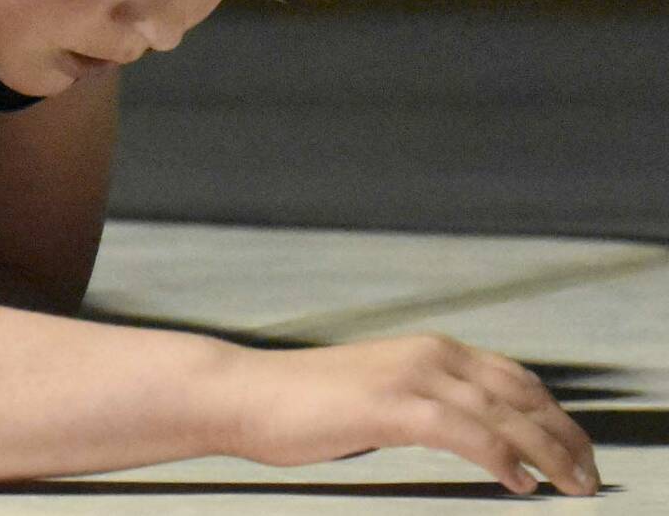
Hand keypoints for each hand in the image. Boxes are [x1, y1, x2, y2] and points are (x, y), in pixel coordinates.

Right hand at [228, 335, 598, 495]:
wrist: (244, 393)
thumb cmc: (301, 403)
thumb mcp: (376, 393)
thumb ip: (422, 402)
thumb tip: (460, 432)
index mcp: (427, 349)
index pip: (515, 379)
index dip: (554, 415)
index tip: (576, 448)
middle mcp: (428, 355)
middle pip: (522, 396)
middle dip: (565, 437)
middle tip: (589, 475)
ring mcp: (411, 377)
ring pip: (505, 416)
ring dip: (549, 453)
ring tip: (572, 485)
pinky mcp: (393, 406)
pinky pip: (468, 434)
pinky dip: (502, 459)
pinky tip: (519, 483)